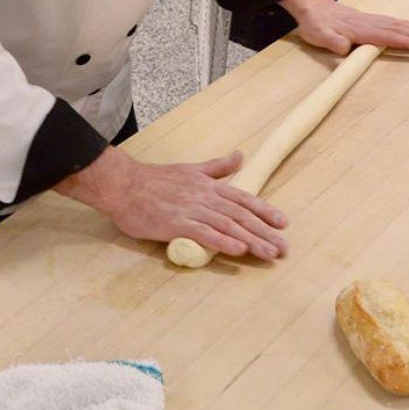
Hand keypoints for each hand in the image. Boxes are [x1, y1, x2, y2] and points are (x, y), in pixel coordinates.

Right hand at [54, 147, 287, 261]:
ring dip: (251, 240)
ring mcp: (191, 209)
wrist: (124, 184)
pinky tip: (238, 250)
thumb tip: (240, 155)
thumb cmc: (156, 179)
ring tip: (269, 253)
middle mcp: (205, 196)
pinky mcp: (176, 224)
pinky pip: (204, 233)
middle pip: (240, 215)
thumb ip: (217, 167)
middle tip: (284, 248)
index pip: (243, 198)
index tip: (283, 223)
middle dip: (264, 232)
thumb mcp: (191, 169)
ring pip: (228, 226)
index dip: (264, 210)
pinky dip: (222, 241)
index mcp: (209, 185)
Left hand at [280, 0, 408, 56]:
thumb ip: (333, 41)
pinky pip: (390, 21)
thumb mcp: (318, 35)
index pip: (387, 36)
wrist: (310, 6)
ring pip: (396, 23)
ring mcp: (368, 20)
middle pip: (398, 28)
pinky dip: (403, 24)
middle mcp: (368, 23)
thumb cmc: (315, 23)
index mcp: (360, 30)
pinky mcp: (366, 20)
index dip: (405, 40)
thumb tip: (345, 48)